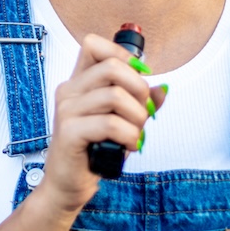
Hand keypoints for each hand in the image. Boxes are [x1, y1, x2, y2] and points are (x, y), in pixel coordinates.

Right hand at [34, 33, 166, 217]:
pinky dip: (129, 136)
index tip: (139, 80)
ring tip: (136, 135)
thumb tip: (162, 88)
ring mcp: (66, 110)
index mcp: (78, 83)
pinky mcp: (69, 132)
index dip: (124, 56)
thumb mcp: (120, 122)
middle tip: (143, 114)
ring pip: (116, 96)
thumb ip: (138, 103)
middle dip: (139, 90)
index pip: (94, 45)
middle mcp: (68, 91)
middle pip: (112, 68)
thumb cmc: (93, 152)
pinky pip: (110, 124)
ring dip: (137, 118)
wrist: (67, 185)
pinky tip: (129, 147)